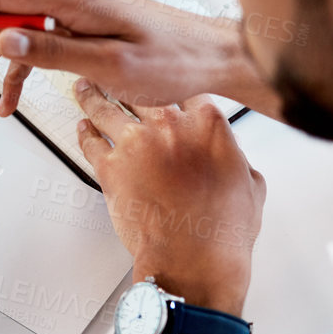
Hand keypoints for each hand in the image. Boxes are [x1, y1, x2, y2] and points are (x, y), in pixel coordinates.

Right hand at [0, 0, 256, 115]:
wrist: (214, 58)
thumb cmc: (175, 60)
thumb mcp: (111, 66)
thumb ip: (53, 51)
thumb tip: (4, 38)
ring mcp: (70, 12)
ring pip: (7, 35)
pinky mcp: (78, 28)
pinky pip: (32, 46)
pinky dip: (14, 72)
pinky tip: (5, 103)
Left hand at [74, 82, 264, 311]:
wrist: (193, 262)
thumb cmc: (222, 230)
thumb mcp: (251, 185)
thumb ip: (236, 157)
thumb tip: (231, 152)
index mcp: (208, 125)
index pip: (184, 87)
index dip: (169, 82)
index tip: (160, 79)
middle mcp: (170, 127)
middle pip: (139, 88)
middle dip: (124, 78)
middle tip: (112, 72)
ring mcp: (136, 144)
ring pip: (106, 107)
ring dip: (92, 95)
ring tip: (84, 87)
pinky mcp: (109, 167)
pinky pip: (89, 141)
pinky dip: (83, 132)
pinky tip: (81, 127)